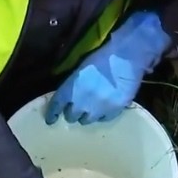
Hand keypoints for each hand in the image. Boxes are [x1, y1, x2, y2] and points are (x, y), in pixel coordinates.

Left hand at [46, 10, 172, 124]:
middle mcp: (81, 102)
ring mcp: (98, 108)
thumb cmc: (102, 57)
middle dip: (73, 112)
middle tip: (77, 108)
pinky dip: (103, 115)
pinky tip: (105, 107)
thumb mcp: (80, 69)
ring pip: (87, 120)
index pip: (56, 106)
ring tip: (92, 108)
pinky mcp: (114, 111)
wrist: (126, 57)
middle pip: (71, 116)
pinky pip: (104, 119)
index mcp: (70, 89)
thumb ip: (72, 85)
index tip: (51, 120)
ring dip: (88, 115)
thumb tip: (69, 97)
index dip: (52, 114)